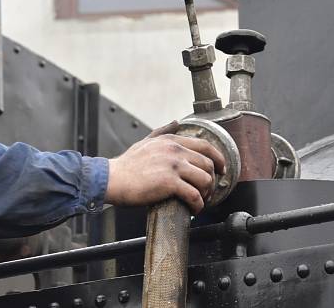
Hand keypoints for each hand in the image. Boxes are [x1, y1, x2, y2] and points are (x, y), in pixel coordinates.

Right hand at [104, 121, 226, 213]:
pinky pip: (194, 195)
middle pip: (208, 165)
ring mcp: (173, 166)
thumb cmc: (127, 165)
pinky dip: (198, 205)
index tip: (222, 169)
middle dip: (212, 181)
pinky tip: (193, 210)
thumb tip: (176, 122)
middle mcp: (175, 150)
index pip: (205, 146)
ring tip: (200, 201)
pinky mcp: (169, 183)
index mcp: (171, 141)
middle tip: (207, 192)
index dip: (219, 159)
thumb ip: (162, 131)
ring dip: (206, 194)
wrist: (112, 179)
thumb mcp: (146, 141)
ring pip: (205, 180)